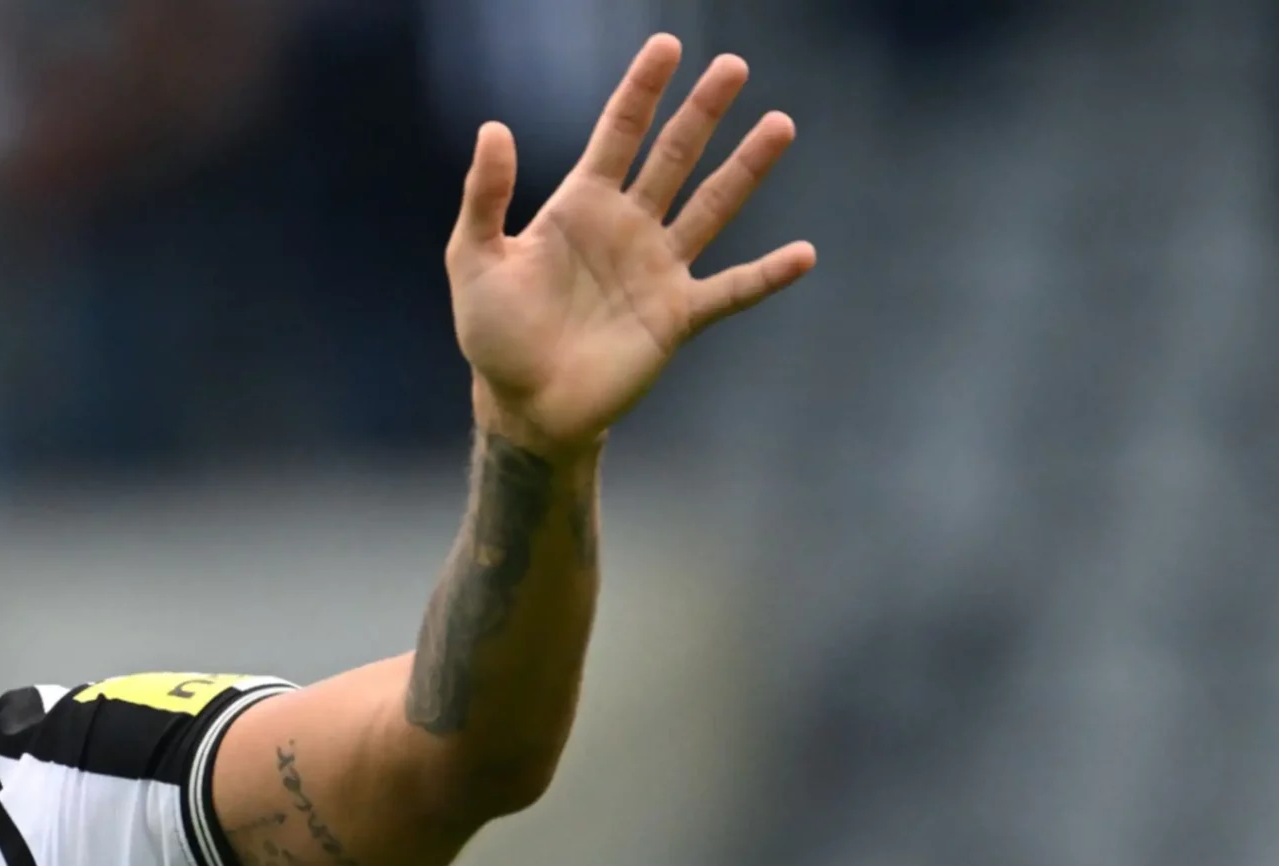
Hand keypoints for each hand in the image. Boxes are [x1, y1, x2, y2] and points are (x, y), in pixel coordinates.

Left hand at [448, 35, 816, 457]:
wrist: (523, 405)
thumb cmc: (494, 334)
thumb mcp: (475, 259)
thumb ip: (485, 196)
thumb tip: (493, 128)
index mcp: (581, 206)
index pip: (618, 133)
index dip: (642, 90)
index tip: (667, 46)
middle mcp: (628, 228)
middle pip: (674, 156)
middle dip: (702, 112)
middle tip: (734, 66)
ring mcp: (657, 269)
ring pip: (712, 208)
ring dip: (746, 169)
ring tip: (779, 124)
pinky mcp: (677, 316)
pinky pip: (732, 290)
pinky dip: (767, 275)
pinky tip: (803, 254)